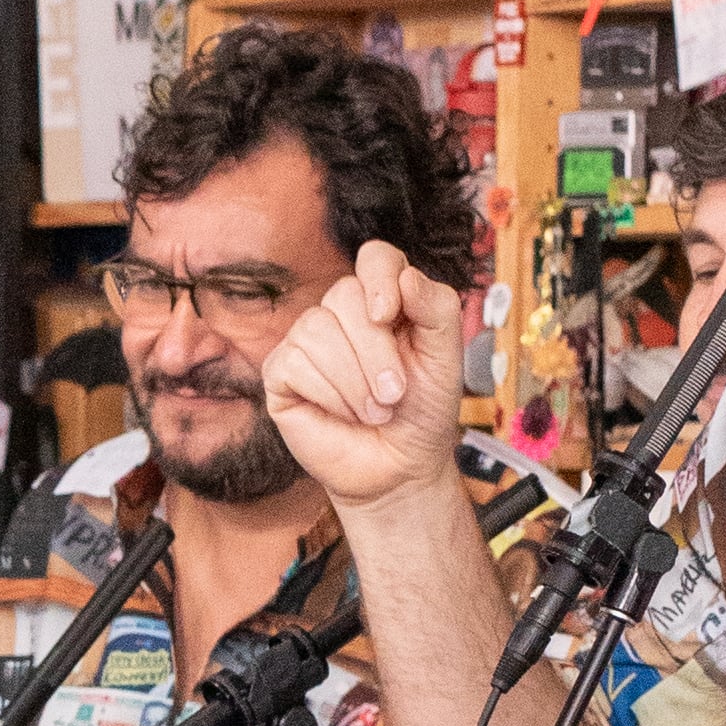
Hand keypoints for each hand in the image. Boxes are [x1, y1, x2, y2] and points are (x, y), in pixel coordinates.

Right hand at [261, 239, 475, 516]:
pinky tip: (343, 415)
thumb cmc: (422, 411)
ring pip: (316, 329)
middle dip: (376, 351)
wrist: (399, 468)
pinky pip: (295, 364)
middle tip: (395, 394)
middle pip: (344, 296)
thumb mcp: (445, 358)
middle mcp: (342, 313)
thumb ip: (436, 309)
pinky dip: (330, 395)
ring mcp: (306, 341)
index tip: (388, 314)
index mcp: (384, 300)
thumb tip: (405, 276)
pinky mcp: (280, 373)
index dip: (378, 278)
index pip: (375, 257)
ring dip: (354, 381)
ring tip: (375, 411)